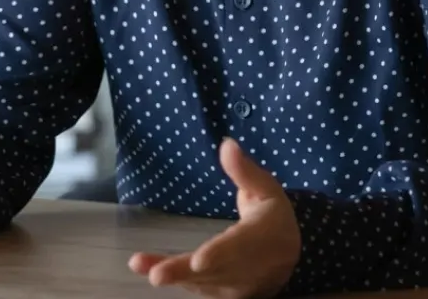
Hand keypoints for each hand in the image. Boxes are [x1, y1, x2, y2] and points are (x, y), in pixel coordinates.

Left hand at [128, 139, 301, 298]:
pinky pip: (198, 288)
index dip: (219, 255)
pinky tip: (148, 267)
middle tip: (156, 275)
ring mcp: (238, 286)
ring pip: (202, 283)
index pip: (240, 248)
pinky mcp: (226, 295)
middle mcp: (250, 268)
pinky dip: (176, 279)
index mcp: (262, 238)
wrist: (289, 255)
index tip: (198, 261)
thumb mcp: (265, 189)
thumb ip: (245, 171)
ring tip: (139, 264)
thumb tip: (226, 144)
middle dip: (183, 272)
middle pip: (214, 272)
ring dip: (171, 275)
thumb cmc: (272, 216)